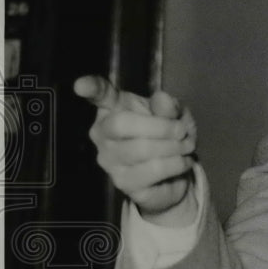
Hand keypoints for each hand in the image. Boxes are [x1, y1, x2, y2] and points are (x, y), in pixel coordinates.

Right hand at [74, 75, 197, 223]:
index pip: (100, 95)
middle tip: (182, 131)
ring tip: (187, 147)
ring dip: (173, 147)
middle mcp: (102, 134)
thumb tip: (163, 99)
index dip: (91, 88)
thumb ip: (169, 107)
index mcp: (113, 109)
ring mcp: (109, 161)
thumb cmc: (168, 136)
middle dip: (160, 126)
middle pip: (121, 124)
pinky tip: (183, 162)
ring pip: (141, 149)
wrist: (176, 174)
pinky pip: (153, 170)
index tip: (81, 85)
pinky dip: (176, 164)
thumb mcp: (175, 116)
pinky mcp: (123, 183)